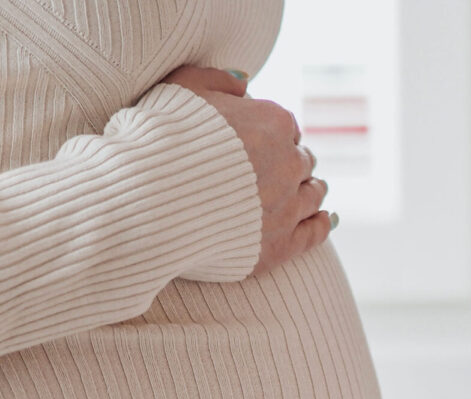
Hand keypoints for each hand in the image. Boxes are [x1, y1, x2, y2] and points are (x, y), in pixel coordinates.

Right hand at [160, 65, 332, 277]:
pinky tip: (326, 220)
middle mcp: (288, 164)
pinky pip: (315, 233)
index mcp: (273, 122)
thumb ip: (218, 80)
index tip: (260, 146)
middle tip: (278, 173)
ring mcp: (286, 207)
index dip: (273, 137)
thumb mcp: (180, 87)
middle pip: (301, 162)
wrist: (143, 201)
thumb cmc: (155, 140)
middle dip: (291, 165)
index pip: (286, 128)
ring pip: (314, 195)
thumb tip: (244, 80)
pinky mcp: (278, 246)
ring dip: (310, 191)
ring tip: (307, 193)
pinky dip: (322, 224)